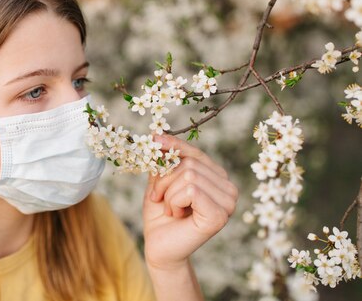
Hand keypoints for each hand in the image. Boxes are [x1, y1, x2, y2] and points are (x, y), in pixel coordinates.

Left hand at [142, 133, 238, 271]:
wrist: (159, 247)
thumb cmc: (160, 215)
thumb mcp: (160, 181)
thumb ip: (164, 160)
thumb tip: (158, 135)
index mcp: (217, 177)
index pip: (195, 153)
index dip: (174, 146)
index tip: (154, 139)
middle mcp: (228, 187)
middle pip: (189, 163)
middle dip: (165, 179)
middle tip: (159, 198)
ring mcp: (228, 202)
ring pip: (189, 175)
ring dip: (168, 193)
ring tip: (170, 209)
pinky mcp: (220, 215)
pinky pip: (191, 189)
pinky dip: (174, 201)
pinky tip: (176, 215)